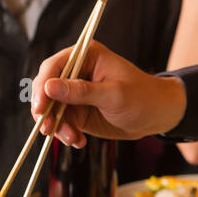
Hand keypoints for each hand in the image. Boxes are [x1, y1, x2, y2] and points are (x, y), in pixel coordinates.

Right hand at [30, 40, 186, 146]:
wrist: (157, 116)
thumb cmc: (142, 97)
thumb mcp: (114, 95)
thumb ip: (82, 91)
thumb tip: (49, 86)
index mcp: (87, 56)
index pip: (54, 66)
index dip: (42, 86)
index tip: (40, 107)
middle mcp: (77, 72)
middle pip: (46, 89)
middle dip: (46, 111)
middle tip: (49, 130)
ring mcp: (75, 93)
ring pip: (51, 109)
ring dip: (57, 127)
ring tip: (74, 138)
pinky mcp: (77, 111)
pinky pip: (61, 123)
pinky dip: (66, 133)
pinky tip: (79, 141)